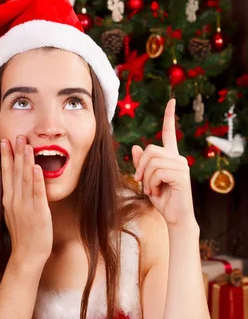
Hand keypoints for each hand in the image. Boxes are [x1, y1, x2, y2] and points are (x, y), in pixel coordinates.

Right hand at [0, 135, 52, 268]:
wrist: (26, 256)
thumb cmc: (23, 235)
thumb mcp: (14, 213)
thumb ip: (14, 197)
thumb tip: (14, 183)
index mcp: (8, 199)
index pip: (6, 173)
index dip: (6, 156)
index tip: (5, 140)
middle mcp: (14, 201)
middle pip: (14, 172)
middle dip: (16, 153)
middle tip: (18, 135)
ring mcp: (25, 207)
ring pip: (26, 180)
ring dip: (26, 161)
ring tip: (28, 145)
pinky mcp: (38, 213)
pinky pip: (37, 194)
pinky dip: (37, 181)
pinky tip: (38, 168)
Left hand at [132, 99, 196, 226]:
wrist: (174, 217)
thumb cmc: (162, 199)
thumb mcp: (147, 179)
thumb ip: (142, 163)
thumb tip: (136, 147)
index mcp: (170, 157)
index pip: (169, 133)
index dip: (169, 117)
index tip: (172, 101)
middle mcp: (178, 158)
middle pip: (150, 149)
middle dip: (140, 166)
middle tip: (140, 181)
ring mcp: (181, 166)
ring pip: (152, 161)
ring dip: (146, 178)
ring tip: (151, 189)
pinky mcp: (181, 176)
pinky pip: (157, 172)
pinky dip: (152, 183)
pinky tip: (157, 192)